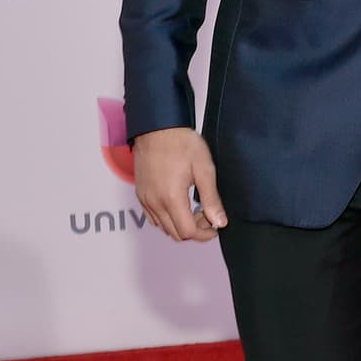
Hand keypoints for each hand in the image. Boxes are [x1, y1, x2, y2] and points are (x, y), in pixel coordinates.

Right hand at [132, 127, 226, 242]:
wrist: (157, 126)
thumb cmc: (181, 143)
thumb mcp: (204, 169)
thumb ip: (211, 199)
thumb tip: (219, 222)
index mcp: (171, 198)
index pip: (187, 232)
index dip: (204, 233)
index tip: (214, 225)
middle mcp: (155, 202)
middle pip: (175, 233)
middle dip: (194, 229)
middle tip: (206, 214)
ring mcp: (145, 198)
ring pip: (163, 227)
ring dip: (180, 224)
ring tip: (194, 207)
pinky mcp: (140, 193)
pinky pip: (153, 217)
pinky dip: (167, 218)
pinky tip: (178, 203)